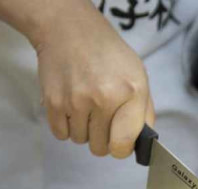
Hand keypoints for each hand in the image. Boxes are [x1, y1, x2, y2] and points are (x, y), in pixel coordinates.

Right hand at [32, 0, 154, 156]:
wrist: (69, 30)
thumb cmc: (108, 55)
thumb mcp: (138, 75)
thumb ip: (144, 111)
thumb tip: (141, 142)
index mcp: (131, 93)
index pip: (123, 144)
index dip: (121, 148)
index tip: (119, 140)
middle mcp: (104, 98)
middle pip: (100, 148)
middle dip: (101, 138)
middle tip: (100, 117)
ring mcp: (76, 101)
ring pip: (80, 141)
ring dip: (83, 130)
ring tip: (85, 106)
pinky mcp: (54, 102)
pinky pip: (61, 134)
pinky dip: (66, 126)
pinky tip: (71, 106)